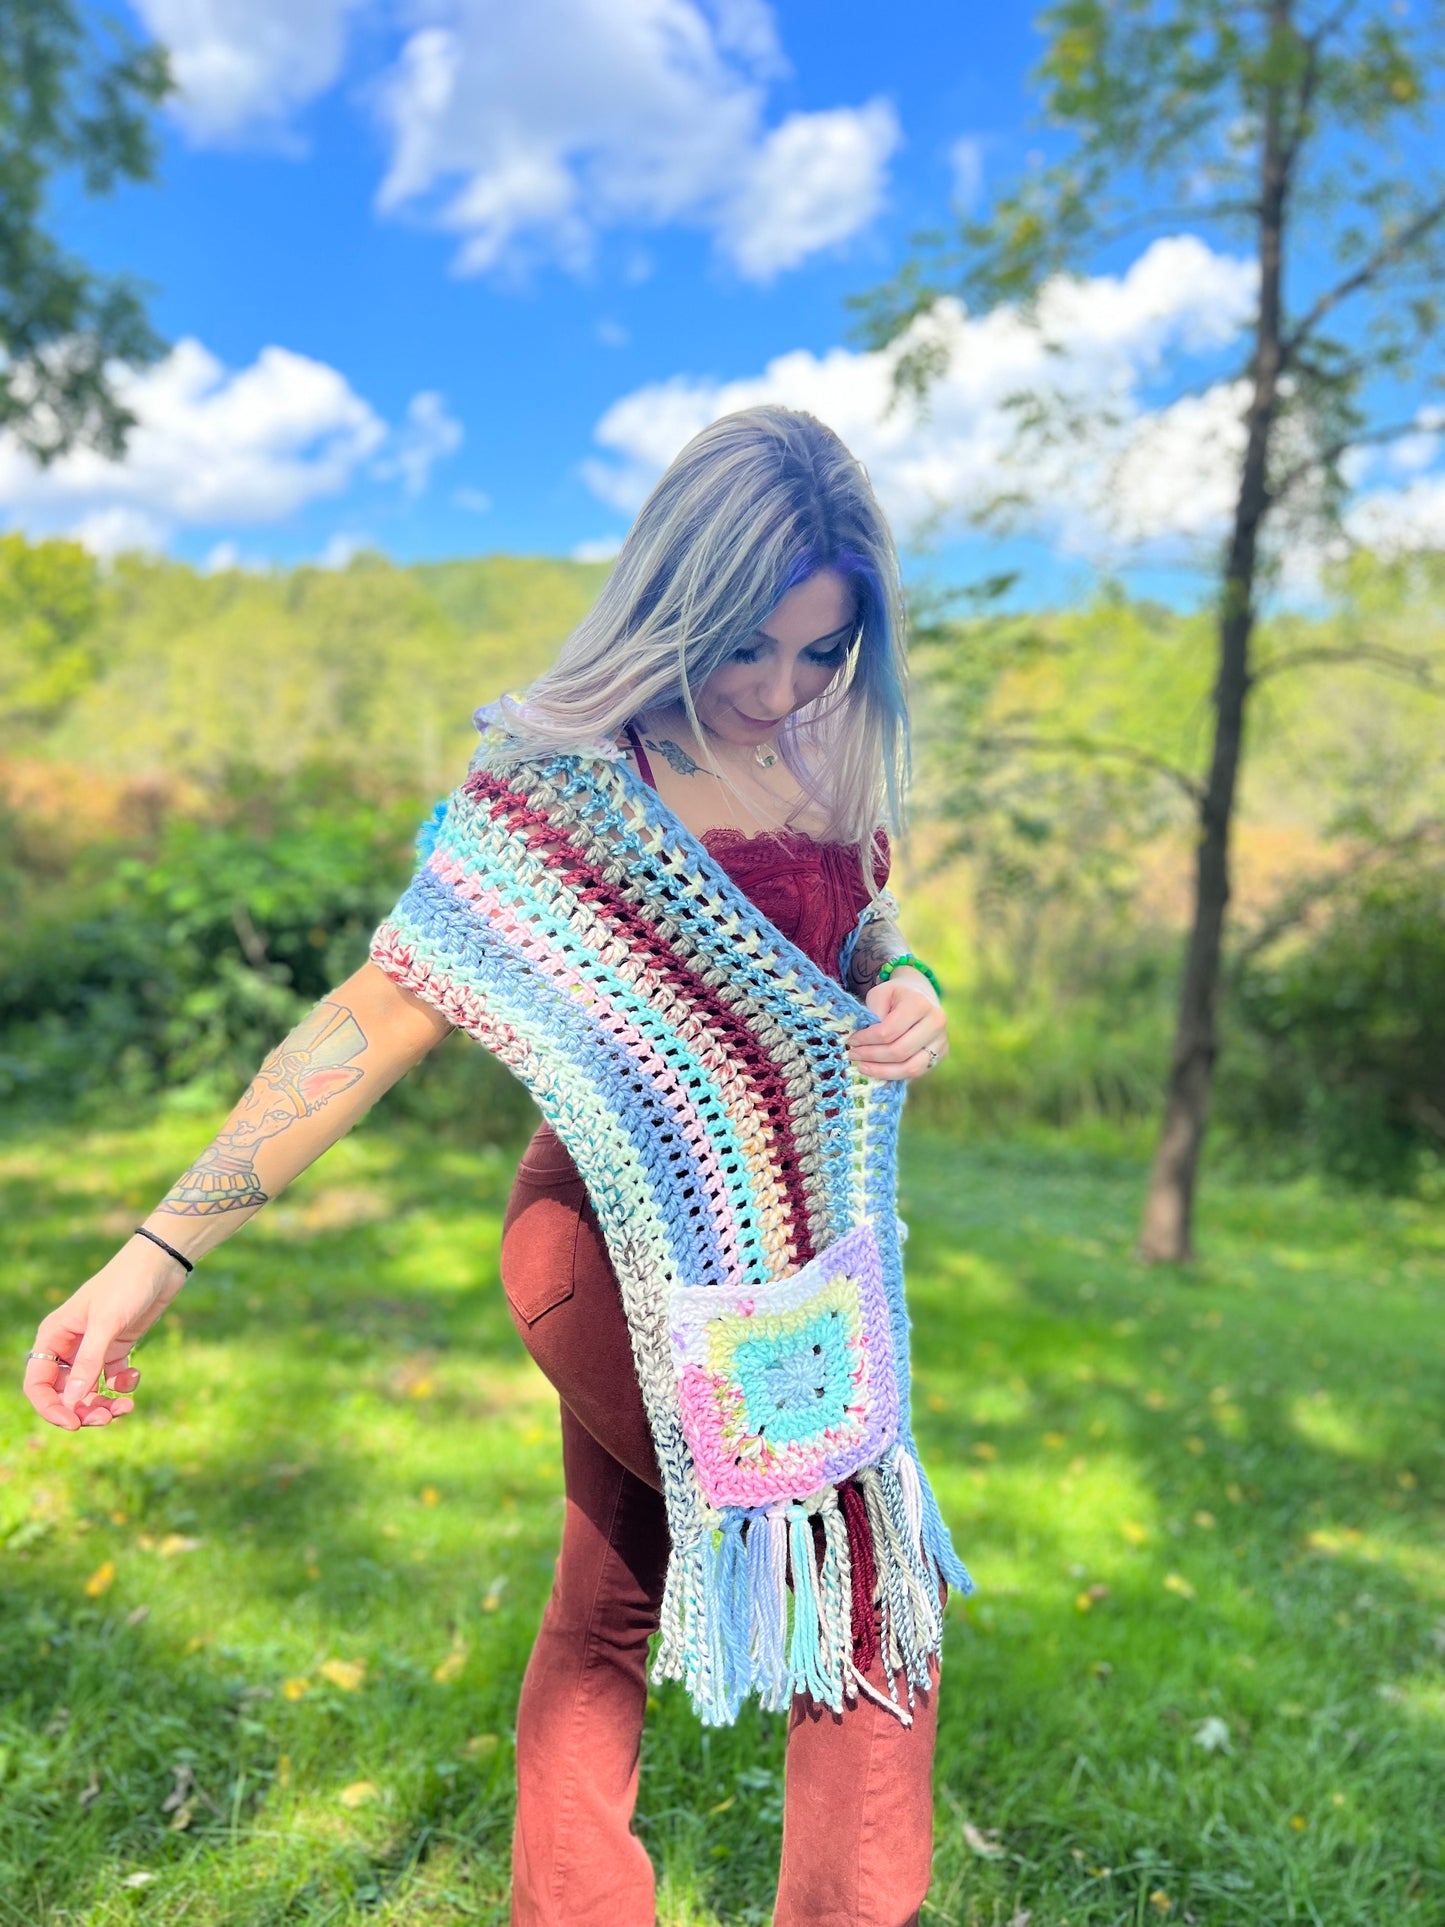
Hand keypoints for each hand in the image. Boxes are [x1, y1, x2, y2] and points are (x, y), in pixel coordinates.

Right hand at [22, 1242, 185, 1431]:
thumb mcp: (106, 1323)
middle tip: (107, 1419)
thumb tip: (71, 1402)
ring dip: (104, 1404)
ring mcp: (94, 1348)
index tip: (73, 1423)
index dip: (50, 1408)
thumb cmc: (126, 1284)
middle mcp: (70, 1345)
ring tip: (126, 1407)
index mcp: (54, 1336)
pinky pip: (113, 1379)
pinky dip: (122, 1385)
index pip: (38, 1383)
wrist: (160, 1264)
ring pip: (89, 1390)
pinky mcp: (117, 1347)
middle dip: (82, 1410)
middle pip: (65, 1393)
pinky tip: (135, 1375)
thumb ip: (89, 1363)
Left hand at [846, 971, 947, 1081]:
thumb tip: (865, 1042)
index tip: (852, 1041)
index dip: (867, 1040)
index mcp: (919, 1004)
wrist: (920, 996)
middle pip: (899, 1051)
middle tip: (853, 1055)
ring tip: (863, 1067)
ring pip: (911, 1068)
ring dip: (883, 1071)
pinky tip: (879, 1072)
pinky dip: (896, 1075)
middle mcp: (936, 1023)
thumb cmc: (895, 996)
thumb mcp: (879, 994)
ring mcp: (941, 1041)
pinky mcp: (941, 1054)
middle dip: (872, 1056)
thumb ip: (872, 1014)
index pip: (889, 1031)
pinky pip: (917, 1073)